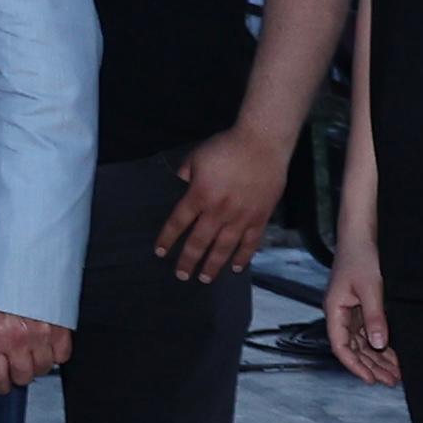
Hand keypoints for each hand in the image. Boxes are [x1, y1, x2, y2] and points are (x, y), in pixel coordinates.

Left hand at [0, 307, 71, 391]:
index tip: (2, 385)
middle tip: (17, 366)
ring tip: (32, 353)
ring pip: (43, 368)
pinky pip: (62, 355)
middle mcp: (18, 340)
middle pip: (23, 376)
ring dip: (37, 364)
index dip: (0, 384)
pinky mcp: (61, 329)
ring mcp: (42, 336)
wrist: (22, 259)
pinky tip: (48, 345)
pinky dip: (56, 353)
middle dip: (19, 374)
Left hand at [154, 123, 288, 284]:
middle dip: (188, 260)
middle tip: (181, 276)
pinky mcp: (261, 217)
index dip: (168, 239)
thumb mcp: (195, 157)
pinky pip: (251, 242)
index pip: (178, 223)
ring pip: (224, 247)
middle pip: (199, 242)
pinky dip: (243, 256)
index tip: (160, 252)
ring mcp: (241, 217)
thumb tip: (178, 187)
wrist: (262, 143)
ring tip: (204, 278)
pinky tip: (236, 267)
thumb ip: (184, 176)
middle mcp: (218, 211)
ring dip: (213, 265)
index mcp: (199, 196)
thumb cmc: (226, 147)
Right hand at [322, 239, 399, 385]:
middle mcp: (341, 313)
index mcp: (335, 309)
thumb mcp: (371, 288)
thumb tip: (377, 343)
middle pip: (354, 348)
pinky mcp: (363, 305)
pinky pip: (370, 330)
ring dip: (378, 357)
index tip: (370, 379)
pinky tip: (393, 353)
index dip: (355, 365)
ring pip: (363, 341)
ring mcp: (352, 309)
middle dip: (371, 365)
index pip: (341, 346)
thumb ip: (375, 316)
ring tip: (395, 372)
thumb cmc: (361, 256)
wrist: (362, 234)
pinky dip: (381, 343)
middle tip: (390, 380)